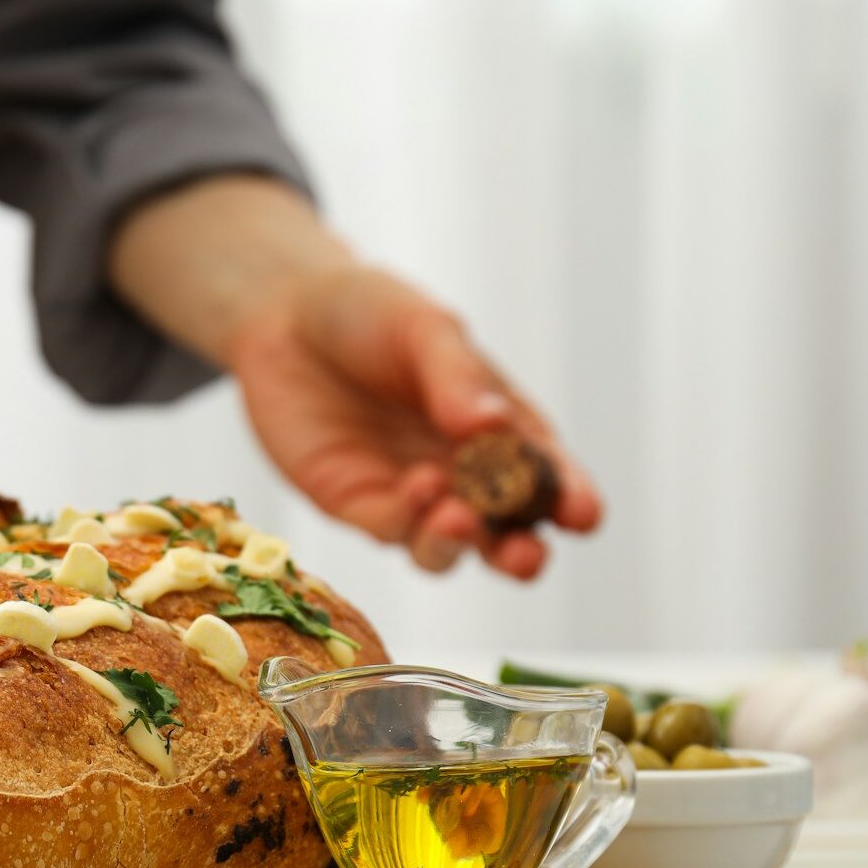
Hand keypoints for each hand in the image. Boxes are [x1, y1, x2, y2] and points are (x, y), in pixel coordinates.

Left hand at [225, 265, 601, 578]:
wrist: (285, 314)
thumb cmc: (369, 313)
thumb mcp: (423, 329)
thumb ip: (456, 378)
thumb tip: (492, 424)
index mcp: (501, 426)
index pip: (548, 474)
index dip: (571, 499)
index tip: (583, 516)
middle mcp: (462, 471)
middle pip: (503, 531)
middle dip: (520, 551)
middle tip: (525, 554)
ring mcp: (411, 495)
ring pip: (445, 547)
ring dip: (458, 542)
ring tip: (457, 516)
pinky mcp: (357, 504)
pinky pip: (389, 528)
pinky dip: (407, 519)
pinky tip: (416, 486)